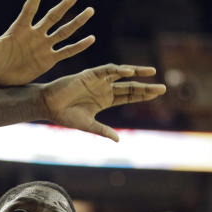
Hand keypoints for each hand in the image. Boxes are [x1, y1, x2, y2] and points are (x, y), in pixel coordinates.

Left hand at [0, 0, 95, 87]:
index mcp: (19, 29)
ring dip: (77, 22)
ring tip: (90, 10)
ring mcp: (42, 47)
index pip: (29, 8)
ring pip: (63, 32)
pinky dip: (78, 46)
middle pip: (53, 16)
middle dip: (66, 3)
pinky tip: (91, 38)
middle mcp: (33, 35)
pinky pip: (65, 52)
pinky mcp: (47, 60)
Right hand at [39, 64, 165, 140]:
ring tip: (152, 72)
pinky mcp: (89, 74)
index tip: (158, 94)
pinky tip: (129, 72)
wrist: (48, 105)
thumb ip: (103, 131)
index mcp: (105, 101)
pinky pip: (107, 70)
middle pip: (130, 87)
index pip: (128, 97)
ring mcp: (98, 81)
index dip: (143, 95)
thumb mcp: (88, 125)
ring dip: (137, 73)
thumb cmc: (65, 116)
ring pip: (122, 74)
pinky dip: (118, 70)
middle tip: (164, 88)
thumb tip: (119, 140)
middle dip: (146, 86)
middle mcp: (104, 89)